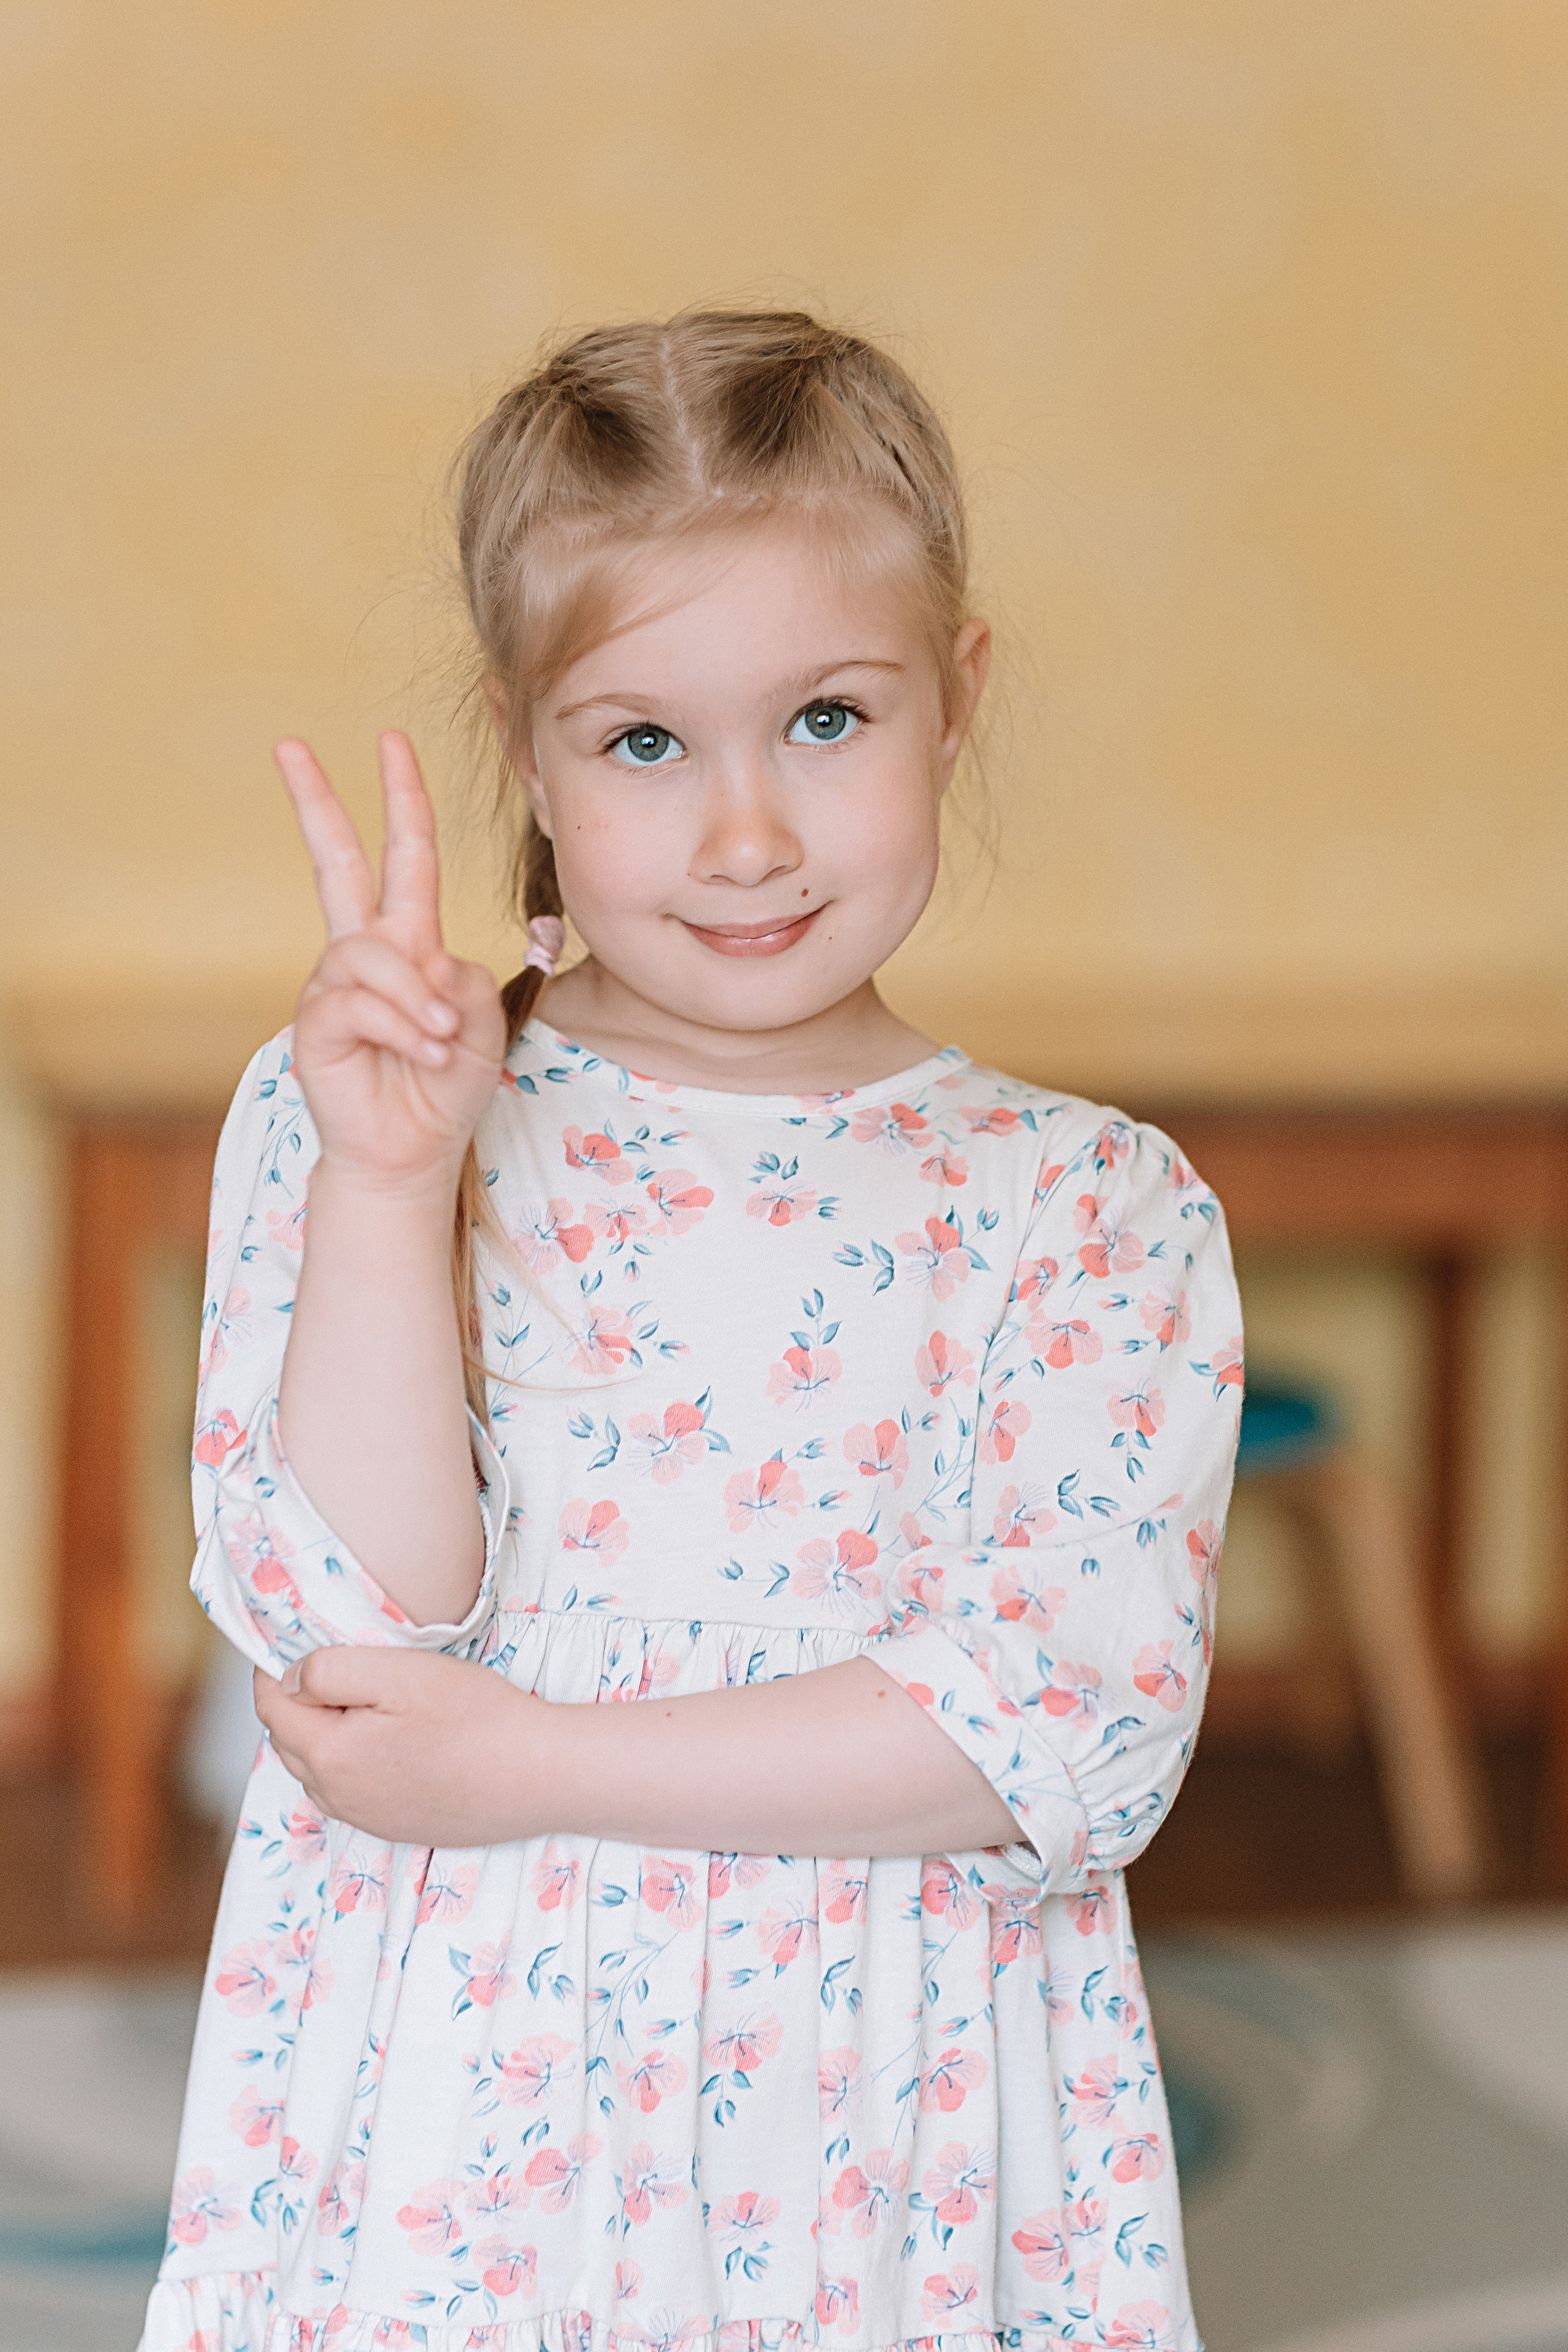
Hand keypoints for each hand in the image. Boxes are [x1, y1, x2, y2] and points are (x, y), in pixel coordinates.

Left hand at [254, 1650, 542, 1845]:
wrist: (538, 1776)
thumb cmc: (475, 1716)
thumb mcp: (400, 1672)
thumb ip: (330, 1670)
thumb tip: (288, 1677)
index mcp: (329, 1756)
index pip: (271, 1707)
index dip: (271, 1667)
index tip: (288, 1638)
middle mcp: (338, 1797)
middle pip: (290, 1740)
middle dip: (295, 1701)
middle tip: (328, 1662)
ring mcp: (366, 1818)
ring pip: (318, 1770)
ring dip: (322, 1734)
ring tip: (359, 1698)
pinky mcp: (395, 1827)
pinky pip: (351, 1791)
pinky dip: (350, 1762)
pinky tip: (387, 1739)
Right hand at [278, 731, 505, 1193]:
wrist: (413, 1148)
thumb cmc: (447, 1082)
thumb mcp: (482, 1018)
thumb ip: (460, 974)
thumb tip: (415, 961)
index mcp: (408, 940)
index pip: (404, 857)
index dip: (401, 799)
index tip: (391, 741)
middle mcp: (364, 952)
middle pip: (336, 862)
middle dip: (314, 801)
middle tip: (289, 745)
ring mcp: (335, 985)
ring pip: (374, 956)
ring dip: (418, 999)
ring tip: (440, 1039)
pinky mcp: (316, 1022)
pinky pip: (361, 1003)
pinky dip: (403, 1027)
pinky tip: (421, 1051)